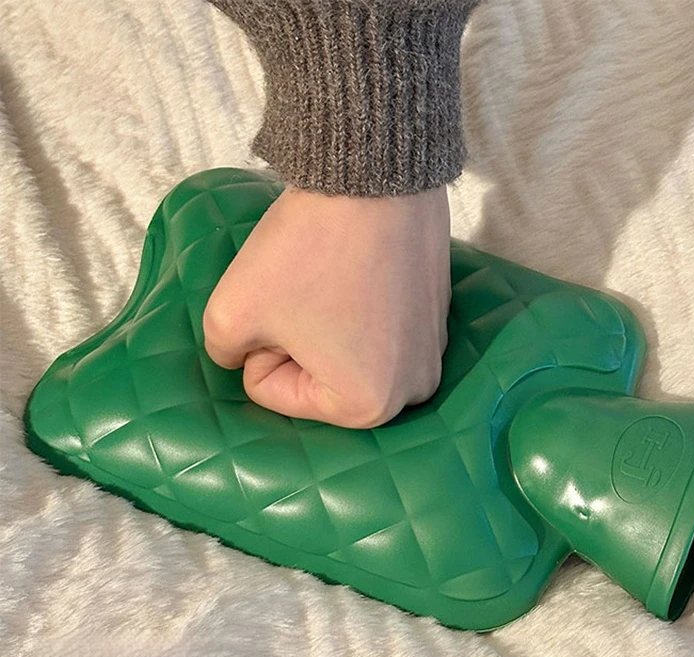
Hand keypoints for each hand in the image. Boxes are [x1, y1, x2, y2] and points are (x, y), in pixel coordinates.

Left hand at [202, 184, 450, 427]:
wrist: (377, 176)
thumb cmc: (307, 254)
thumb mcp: (229, 313)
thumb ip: (221, 352)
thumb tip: (240, 356)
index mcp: (367, 408)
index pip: (270, 390)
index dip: (259, 344)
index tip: (281, 303)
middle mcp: (411, 392)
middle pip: (313, 378)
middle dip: (295, 341)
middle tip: (303, 291)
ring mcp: (431, 354)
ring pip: (344, 354)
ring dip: (326, 326)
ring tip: (332, 279)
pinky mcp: (438, 317)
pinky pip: (377, 330)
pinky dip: (359, 308)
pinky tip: (360, 271)